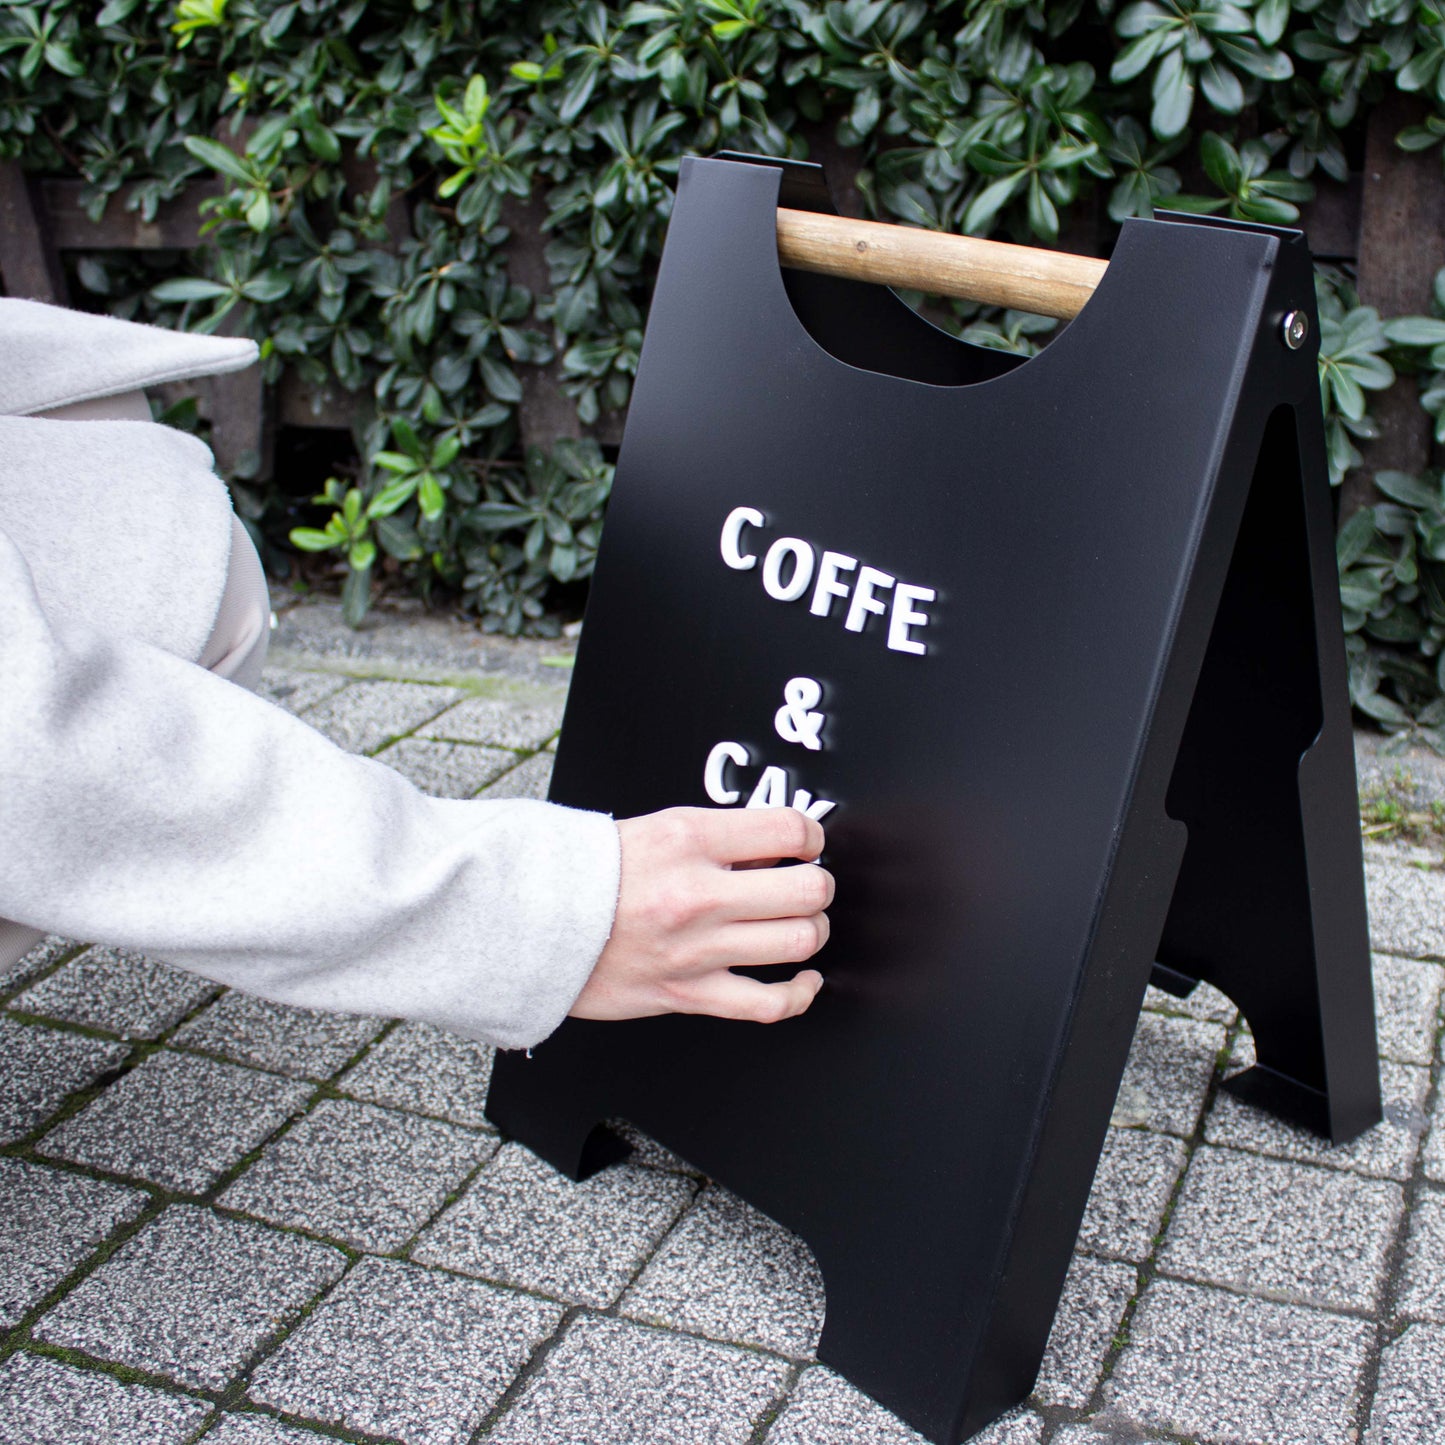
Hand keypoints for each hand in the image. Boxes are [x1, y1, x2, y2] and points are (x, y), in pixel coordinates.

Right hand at [569, 806, 831, 1024]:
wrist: (530, 920)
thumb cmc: (589, 875)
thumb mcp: (657, 830)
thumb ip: (718, 838)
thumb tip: (776, 847)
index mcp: (691, 839)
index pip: (790, 829)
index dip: (812, 837)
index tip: (808, 845)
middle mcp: (699, 892)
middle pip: (808, 889)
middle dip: (818, 886)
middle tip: (806, 884)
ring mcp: (697, 947)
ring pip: (800, 941)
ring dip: (812, 932)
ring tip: (800, 925)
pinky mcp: (689, 993)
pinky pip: (769, 1003)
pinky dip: (799, 994)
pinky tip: (803, 980)